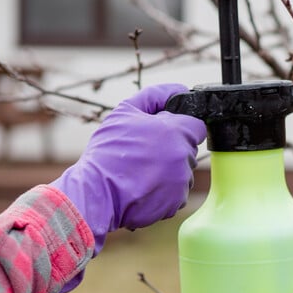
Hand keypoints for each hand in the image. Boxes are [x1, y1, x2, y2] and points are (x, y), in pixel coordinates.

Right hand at [52, 84, 206, 254]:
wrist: (96, 192)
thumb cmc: (108, 151)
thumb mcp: (125, 112)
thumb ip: (155, 95)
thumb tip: (179, 90)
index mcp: (176, 132)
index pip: (197, 126)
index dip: (180, 127)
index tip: (163, 134)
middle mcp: (183, 157)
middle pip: (189, 150)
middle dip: (172, 149)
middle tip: (145, 155)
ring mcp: (181, 182)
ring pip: (183, 172)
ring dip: (169, 171)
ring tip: (141, 173)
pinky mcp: (175, 203)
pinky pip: (176, 193)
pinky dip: (164, 191)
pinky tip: (143, 187)